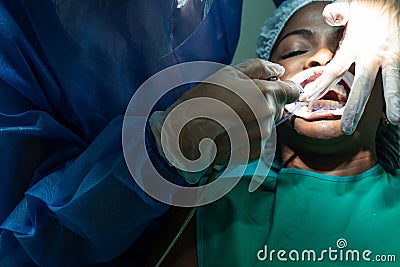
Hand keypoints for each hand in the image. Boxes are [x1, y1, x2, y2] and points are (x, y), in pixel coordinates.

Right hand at [150, 59, 299, 181]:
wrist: (185, 134)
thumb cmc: (204, 100)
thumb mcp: (229, 73)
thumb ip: (259, 68)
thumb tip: (280, 71)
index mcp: (266, 92)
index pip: (292, 91)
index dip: (282, 89)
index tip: (270, 89)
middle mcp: (269, 115)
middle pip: (278, 108)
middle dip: (263, 105)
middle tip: (237, 104)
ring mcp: (263, 136)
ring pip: (267, 124)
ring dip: (253, 121)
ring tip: (230, 120)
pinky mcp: (255, 152)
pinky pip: (258, 140)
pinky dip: (247, 137)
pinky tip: (230, 133)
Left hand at [301, 0, 399, 133]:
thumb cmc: (371, 5)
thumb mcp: (352, 6)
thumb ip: (337, 13)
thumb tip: (329, 15)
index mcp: (355, 45)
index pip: (335, 70)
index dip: (321, 86)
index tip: (308, 100)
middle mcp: (373, 53)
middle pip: (362, 84)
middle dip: (354, 108)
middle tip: (347, 128)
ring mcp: (392, 55)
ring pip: (391, 82)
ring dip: (392, 101)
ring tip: (393, 119)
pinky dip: (399, 92)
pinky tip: (398, 108)